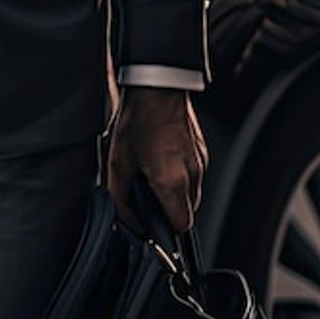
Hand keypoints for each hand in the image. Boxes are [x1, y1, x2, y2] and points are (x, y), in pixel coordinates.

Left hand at [106, 87, 207, 232]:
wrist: (157, 88)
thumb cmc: (137, 121)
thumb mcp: (117, 164)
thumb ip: (120, 199)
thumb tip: (125, 221)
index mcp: (172, 183)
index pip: (180, 227)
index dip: (163, 229)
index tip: (149, 222)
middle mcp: (193, 175)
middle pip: (187, 213)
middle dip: (167, 211)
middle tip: (145, 196)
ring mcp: (201, 162)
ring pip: (191, 195)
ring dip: (173, 194)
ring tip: (150, 175)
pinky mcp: (202, 151)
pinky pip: (193, 176)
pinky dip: (179, 177)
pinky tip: (159, 161)